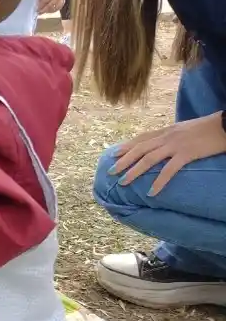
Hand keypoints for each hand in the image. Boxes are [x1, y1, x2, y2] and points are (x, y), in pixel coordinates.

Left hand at [111, 114, 225, 195]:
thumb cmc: (209, 128)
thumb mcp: (186, 129)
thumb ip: (174, 136)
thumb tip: (165, 144)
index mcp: (167, 130)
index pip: (142, 138)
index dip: (127, 146)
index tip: (114, 153)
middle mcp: (167, 136)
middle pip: (140, 149)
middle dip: (123, 160)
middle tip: (111, 171)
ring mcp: (176, 145)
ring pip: (148, 159)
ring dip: (134, 171)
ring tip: (123, 182)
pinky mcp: (187, 154)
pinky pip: (169, 170)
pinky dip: (159, 181)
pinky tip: (151, 192)